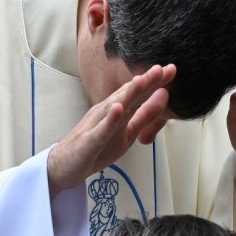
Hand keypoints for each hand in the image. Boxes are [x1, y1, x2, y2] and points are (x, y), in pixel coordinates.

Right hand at [47, 65, 176, 194]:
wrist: (63, 166)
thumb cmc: (96, 148)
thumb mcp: (127, 134)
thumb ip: (145, 116)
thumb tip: (164, 97)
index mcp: (116, 110)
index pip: (137, 93)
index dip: (154, 82)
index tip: (172, 69)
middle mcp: (106, 113)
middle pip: (127, 95)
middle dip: (144, 82)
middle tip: (162, 68)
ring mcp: (96, 126)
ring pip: (114, 108)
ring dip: (128, 94)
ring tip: (142, 81)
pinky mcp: (88, 142)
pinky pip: (101, 130)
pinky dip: (110, 119)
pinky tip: (119, 109)